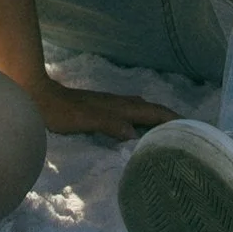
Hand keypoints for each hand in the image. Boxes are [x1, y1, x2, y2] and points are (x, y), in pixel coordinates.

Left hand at [29, 77, 175, 138]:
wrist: (39, 97)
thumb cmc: (60, 112)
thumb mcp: (84, 120)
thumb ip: (109, 124)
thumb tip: (135, 134)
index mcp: (118, 106)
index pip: (153, 112)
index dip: (172, 118)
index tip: (193, 127)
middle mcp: (119, 103)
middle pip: (151, 109)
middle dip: (171, 118)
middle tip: (189, 132)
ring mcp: (110, 104)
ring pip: (142, 110)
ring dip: (158, 118)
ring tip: (171, 130)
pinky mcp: (102, 108)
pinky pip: (131, 113)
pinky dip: (143, 119)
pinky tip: (140, 127)